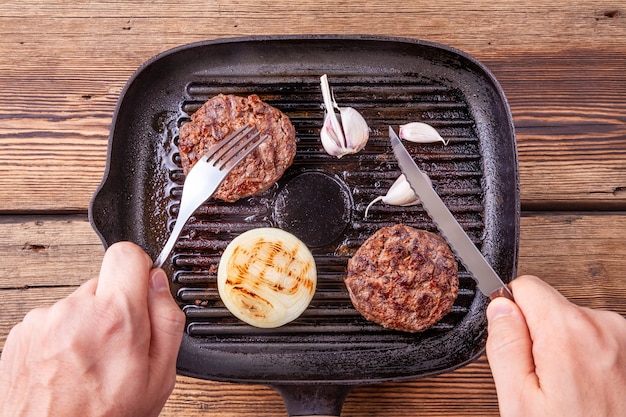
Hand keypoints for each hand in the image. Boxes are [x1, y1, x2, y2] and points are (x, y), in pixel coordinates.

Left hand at [0, 242, 185, 416]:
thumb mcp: (159, 377)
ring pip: (78, 303)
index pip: (127, 254)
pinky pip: (53, 319)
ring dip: (87, 324)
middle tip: (118, 346)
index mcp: (115, 317)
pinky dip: (63, 337)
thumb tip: (159, 284)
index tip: (140, 290)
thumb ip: (167, 320)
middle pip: (103, 282)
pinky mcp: (23, 332)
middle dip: (114, 306)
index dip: (139, 270)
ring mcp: (43, 320)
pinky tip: (68, 367)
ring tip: (89, 363)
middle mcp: (75, 311)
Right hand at [486, 275, 625, 416]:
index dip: (511, 315)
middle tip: (544, 382)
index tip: (518, 347)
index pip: (525, 286)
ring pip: (573, 324)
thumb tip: (499, 307)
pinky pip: (596, 340)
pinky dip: (589, 360)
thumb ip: (505, 344)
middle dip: (539, 336)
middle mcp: (602, 326)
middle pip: (550, 307)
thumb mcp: (519, 400)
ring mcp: (624, 338)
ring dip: (566, 350)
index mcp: (568, 331)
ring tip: (571, 391)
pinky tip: (590, 391)